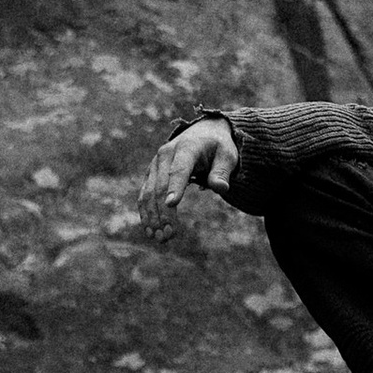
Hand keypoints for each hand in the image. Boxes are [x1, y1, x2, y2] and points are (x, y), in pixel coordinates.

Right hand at [140, 115, 238, 238]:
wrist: (202, 133)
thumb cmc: (217, 147)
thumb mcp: (227, 156)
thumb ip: (222, 172)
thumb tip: (221, 188)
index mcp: (186, 148)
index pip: (180, 170)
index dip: (176, 187)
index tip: (172, 205)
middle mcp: (165, 154)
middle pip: (161, 186)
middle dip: (163, 212)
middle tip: (169, 235)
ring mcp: (155, 164)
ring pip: (148, 193)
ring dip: (152, 217)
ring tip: (160, 238)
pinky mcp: (151, 174)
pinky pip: (144, 195)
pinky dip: (146, 213)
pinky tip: (150, 231)